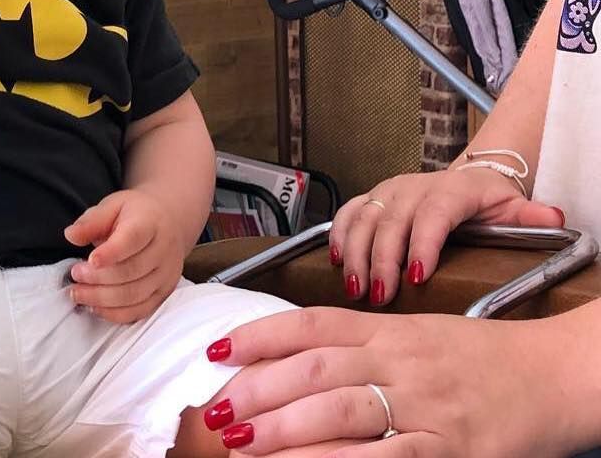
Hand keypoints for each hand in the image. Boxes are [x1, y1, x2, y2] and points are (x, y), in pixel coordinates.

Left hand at [63, 188, 184, 322]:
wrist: (171, 220)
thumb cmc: (136, 213)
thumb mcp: (113, 205)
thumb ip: (92, 221)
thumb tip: (70, 235)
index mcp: (150, 222)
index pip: (132, 239)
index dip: (111, 253)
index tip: (90, 260)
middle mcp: (163, 250)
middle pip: (131, 271)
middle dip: (98, 278)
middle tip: (75, 275)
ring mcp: (166, 274)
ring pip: (134, 295)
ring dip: (102, 299)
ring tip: (79, 293)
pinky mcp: (164, 292)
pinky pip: (141, 310)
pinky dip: (116, 314)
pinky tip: (96, 307)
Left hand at [203, 307, 574, 456]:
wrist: (552, 375)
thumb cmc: (478, 359)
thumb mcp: (415, 336)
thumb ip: (360, 345)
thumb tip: (294, 361)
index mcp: (387, 329)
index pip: (311, 324)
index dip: (260, 335)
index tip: (218, 349)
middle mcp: (399, 361)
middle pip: (314, 370)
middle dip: (258, 391)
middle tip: (215, 413)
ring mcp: (424, 406)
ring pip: (340, 412)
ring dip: (284, 431)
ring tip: (240, 445)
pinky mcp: (449, 449)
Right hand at [329, 169, 563, 305]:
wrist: (469, 177)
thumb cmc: (488, 201)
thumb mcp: (514, 207)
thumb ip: (531, 216)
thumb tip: (552, 217)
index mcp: (449, 191)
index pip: (432, 216)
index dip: (422, 244)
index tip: (417, 275)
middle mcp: (412, 188)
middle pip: (390, 222)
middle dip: (381, 261)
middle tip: (379, 297)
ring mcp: (388, 192)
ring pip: (363, 218)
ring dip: (354, 253)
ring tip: (354, 288)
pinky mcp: (372, 197)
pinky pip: (348, 213)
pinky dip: (337, 235)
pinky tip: (335, 261)